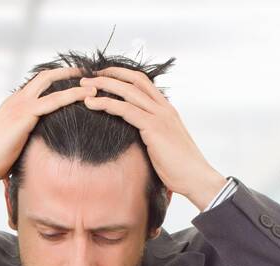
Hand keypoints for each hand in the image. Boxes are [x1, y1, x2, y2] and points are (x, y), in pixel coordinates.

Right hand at [0, 67, 90, 191]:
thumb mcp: (14, 144)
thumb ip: (27, 138)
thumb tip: (42, 147)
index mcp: (13, 105)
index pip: (37, 85)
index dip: (56, 81)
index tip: (73, 82)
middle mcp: (16, 100)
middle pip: (45, 76)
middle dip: (68, 73)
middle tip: (87, 74)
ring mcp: (20, 105)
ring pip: (51, 83)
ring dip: (75, 81)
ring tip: (95, 83)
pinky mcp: (25, 115)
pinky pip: (54, 100)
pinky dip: (72, 95)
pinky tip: (86, 96)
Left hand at [78, 67, 227, 209]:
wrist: (195, 177)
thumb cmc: (180, 167)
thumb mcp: (163, 145)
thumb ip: (151, 134)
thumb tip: (134, 138)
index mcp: (166, 110)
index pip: (143, 82)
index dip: (122, 75)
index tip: (104, 76)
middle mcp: (163, 108)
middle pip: (134, 80)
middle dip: (110, 74)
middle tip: (88, 76)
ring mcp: (159, 115)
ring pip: (127, 91)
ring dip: (103, 85)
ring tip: (84, 86)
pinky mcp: (153, 127)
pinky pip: (125, 110)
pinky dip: (106, 104)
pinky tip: (91, 103)